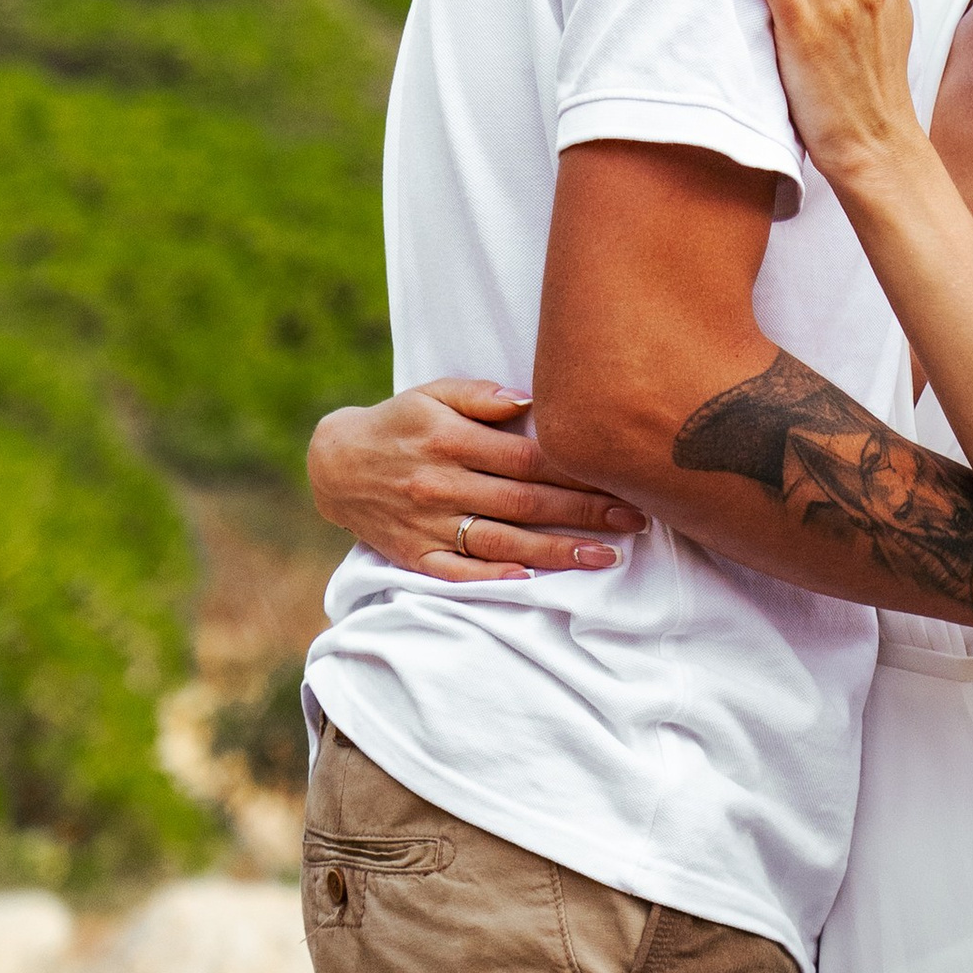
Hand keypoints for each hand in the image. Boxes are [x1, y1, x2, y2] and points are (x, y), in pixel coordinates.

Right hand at [307, 380, 644, 582]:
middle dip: (585, 512)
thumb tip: (532, 402)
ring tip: (605, 556)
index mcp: (453, 440)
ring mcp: (428, 523)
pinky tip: (532, 580)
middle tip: (636, 519)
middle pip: (526, 502)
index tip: (623, 477)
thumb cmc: (401, 422)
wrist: (336, 463)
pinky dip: (493, 576)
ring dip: (556, 551)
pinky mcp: (413, 554)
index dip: (579, 470)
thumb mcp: (434, 393)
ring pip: (502, 541)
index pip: (530, 459)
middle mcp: (442, 484)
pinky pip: (457, 571)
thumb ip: (482, 396)